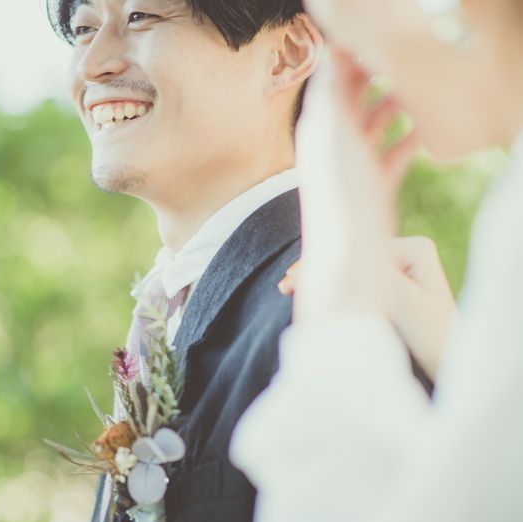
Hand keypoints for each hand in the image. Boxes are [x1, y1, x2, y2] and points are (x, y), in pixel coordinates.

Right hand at [281, 237, 456, 381]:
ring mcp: (399, 266)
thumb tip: (331, 253)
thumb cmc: (429, 335)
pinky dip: (333, 288)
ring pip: (350, 268)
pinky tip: (307, 293)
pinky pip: (356, 281)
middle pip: (352, 256)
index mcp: (413, 247)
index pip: (357, 250)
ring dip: (321, 278)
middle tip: (285, 284)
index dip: (322, 263)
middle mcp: (407, 250)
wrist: (450, 362)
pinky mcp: (393, 283)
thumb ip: (365, 275)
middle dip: (317, 269)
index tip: (292, 279)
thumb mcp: (396, 301)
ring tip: (289, 288)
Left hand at [295, 46, 418, 321]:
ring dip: (395, 107)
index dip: (350, 62)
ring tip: (417, 92)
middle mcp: (334, 148)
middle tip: (400, 64)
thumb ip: (330, 91)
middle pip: (354, 103)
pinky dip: (408, 140)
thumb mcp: (330, 134)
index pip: (331, 85)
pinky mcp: (376, 187)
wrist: (349, 255)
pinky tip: (424, 132)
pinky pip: (394, 155)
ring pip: (376, 127)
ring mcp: (355, 168)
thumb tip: (331, 52)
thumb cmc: (337, 194)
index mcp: (318, 131)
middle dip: (374, 81)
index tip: (373, 46)